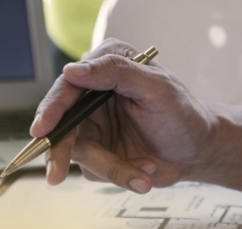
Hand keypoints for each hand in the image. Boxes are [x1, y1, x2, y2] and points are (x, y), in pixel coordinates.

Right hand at [31, 39, 215, 193]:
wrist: (198, 150)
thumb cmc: (183, 114)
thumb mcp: (156, 88)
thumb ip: (116, 73)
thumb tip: (73, 70)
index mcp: (107, 66)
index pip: (69, 85)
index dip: (52, 108)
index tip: (43, 129)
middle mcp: (94, 94)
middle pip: (62, 122)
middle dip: (61, 151)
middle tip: (56, 173)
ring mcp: (94, 125)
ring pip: (79, 152)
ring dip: (112, 167)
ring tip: (144, 175)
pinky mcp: (99, 152)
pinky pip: (95, 170)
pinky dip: (120, 174)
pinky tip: (144, 171)